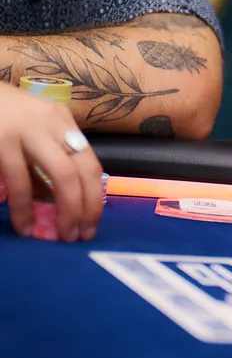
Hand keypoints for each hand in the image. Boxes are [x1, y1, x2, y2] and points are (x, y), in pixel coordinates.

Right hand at [0, 81, 103, 241]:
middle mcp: (52, 123)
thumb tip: (57, 202)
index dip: (94, 197)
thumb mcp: (30, 133)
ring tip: (59, 235)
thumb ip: (43, 162)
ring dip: (62, 209)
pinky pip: (17, 178)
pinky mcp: (1, 139)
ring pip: (61, 173)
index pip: (91, 162)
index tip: (92, 224)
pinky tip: (24, 224)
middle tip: (80, 236)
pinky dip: (22, 205)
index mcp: (62, 121)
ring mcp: (28, 130)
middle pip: (83, 168)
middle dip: (85, 206)